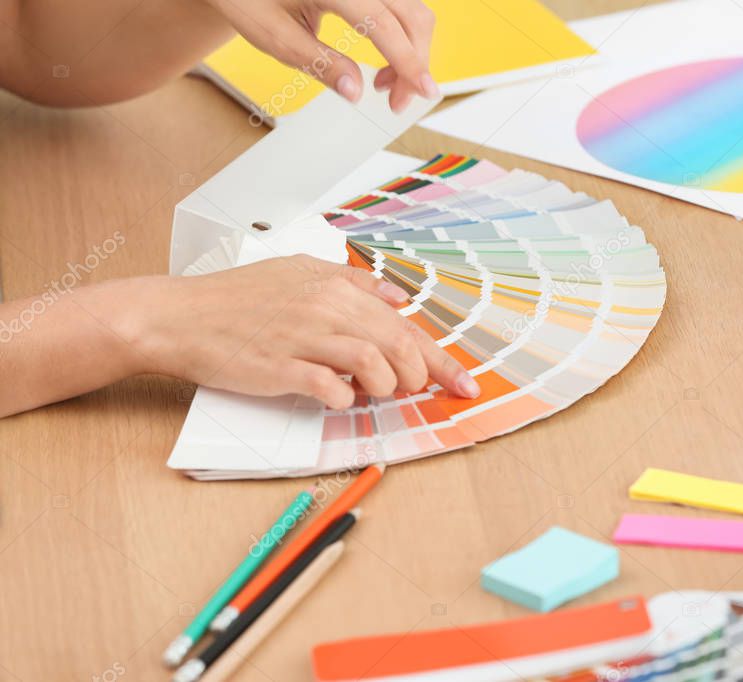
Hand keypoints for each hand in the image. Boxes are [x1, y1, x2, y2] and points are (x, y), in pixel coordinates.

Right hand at [109, 256, 479, 408]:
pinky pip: (330, 388)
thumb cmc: (238, 299)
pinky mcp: (278, 367)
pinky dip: (345, 399)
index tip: (466, 385)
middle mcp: (325, 308)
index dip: (443, 360)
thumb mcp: (299, 272)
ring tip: (372, 393)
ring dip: (384, 388)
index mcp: (335, 287)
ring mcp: (302, 337)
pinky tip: (338, 398)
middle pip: (399, 345)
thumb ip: (353, 282)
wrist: (179, 316)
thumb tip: (399, 298)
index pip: (406, 325)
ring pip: (373, 365)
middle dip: (420, 377)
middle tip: (414, 392)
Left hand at [205, 0, 437, 111]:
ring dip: (411, 50)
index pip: (383, 23)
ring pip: (411, 10)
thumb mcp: (274, 35)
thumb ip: (318, 62)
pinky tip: (385, 58)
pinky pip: (398, 7)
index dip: (408, 60)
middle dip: (415, 62)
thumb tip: (356, 91)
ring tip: (385, 83)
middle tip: (397, 101)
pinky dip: (401, 35)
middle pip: (411, 15)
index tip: (426, 92)